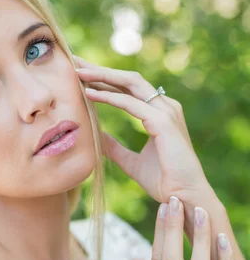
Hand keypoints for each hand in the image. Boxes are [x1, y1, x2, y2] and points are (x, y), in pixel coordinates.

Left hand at [73, 55, 210, 204]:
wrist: (184, 197)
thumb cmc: (164, 181)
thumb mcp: (130, 162)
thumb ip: (113, 147)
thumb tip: (94, 138)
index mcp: (159, 114)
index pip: (128, 89)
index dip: (104, 79)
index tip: (80, 74)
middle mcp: (165, 107)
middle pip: (128, 79)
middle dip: (100, 69)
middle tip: (74, 62)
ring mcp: (166, 112)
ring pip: (130, 84)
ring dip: (102, 76)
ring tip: (77, 72)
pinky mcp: (163, 122)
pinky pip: (131, 104)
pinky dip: (109, 97)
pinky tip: (89, 94)